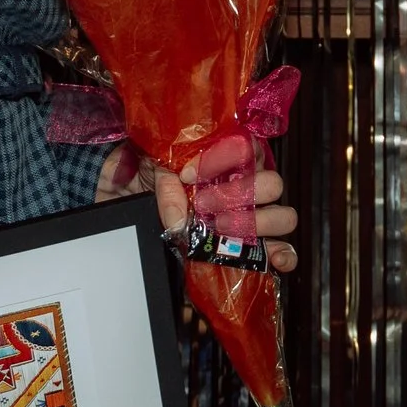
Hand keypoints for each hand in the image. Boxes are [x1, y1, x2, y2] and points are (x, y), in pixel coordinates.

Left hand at [93, 137, 298, 273]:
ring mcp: (251, 216)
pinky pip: (283, 250)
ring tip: (221, 229)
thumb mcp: (141, 171)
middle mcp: (244, 184)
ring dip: (257, 223)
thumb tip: (179, 218)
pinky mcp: (250, 248)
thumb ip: (159, 181)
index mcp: (223, 157)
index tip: (187, 174)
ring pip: (283, 215)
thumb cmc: (139, 181)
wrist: (123, 207)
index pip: (245, 147)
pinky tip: (274, 259)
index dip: (221, 160)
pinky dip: (282, 255)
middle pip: (270, 183)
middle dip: (239, 195)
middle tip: (204, 205)